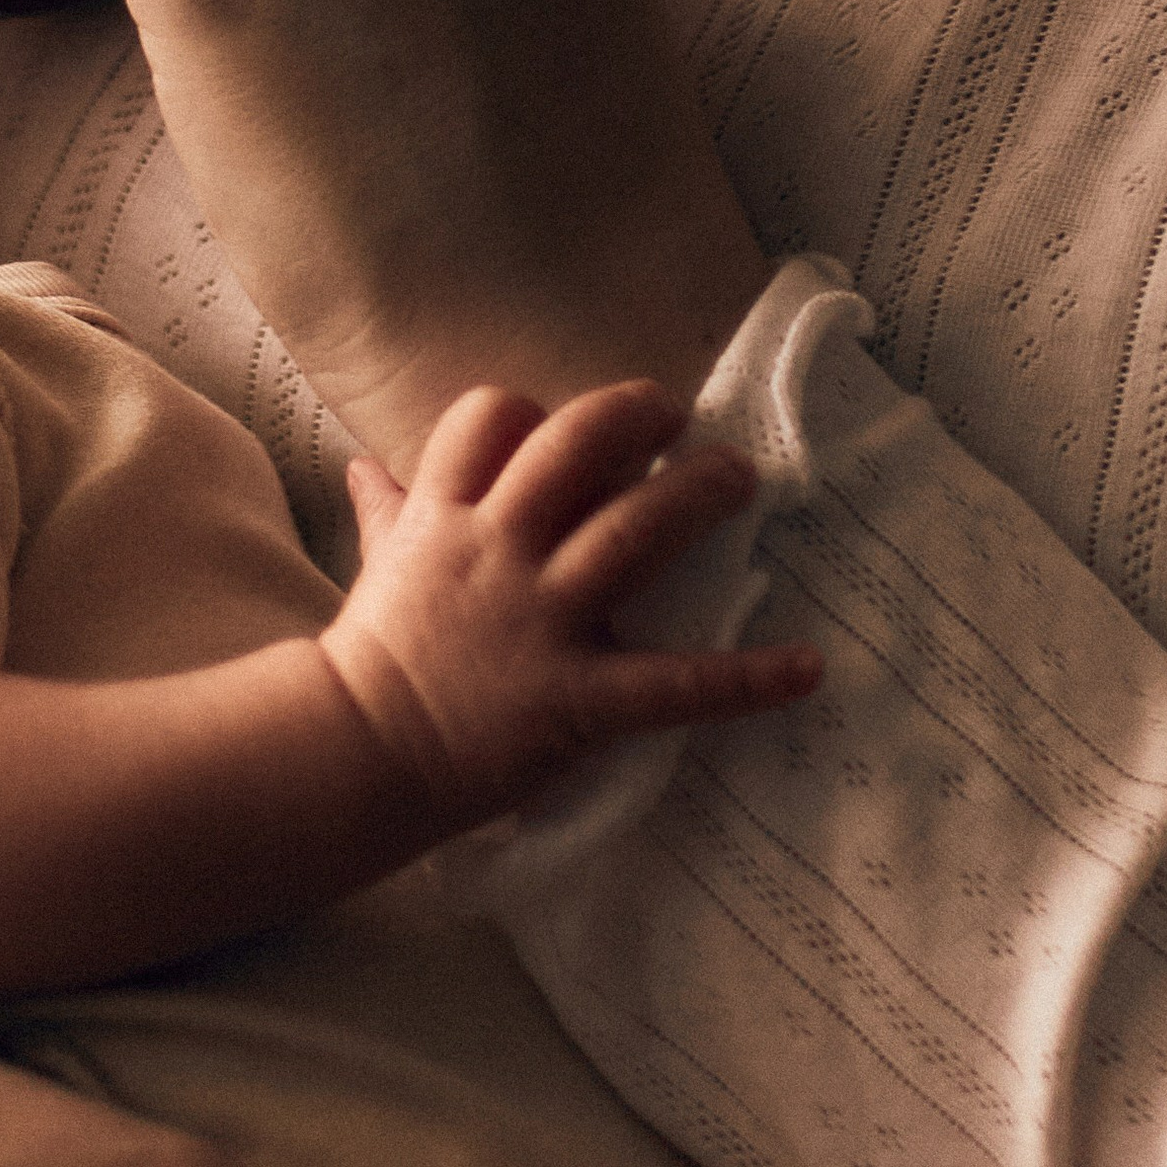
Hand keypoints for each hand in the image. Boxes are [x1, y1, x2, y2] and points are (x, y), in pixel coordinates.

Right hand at [322, 381, 819, 825]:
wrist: (358, 756)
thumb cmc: (375, 658)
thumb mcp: (380, 564)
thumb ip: (390, 510)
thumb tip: (369, 464)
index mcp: (447, 515)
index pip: (493, 419)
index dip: (535, 410)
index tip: (567, 427)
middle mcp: (498, 550)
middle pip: (575, 448)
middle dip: (636, 416)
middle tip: (679, 415)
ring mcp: (539, 621)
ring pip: (632, 534)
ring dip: (697, 496)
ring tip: (742, 477)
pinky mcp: (576, 698)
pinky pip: (673, 683)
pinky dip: (747, 678)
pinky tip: (808, 666)